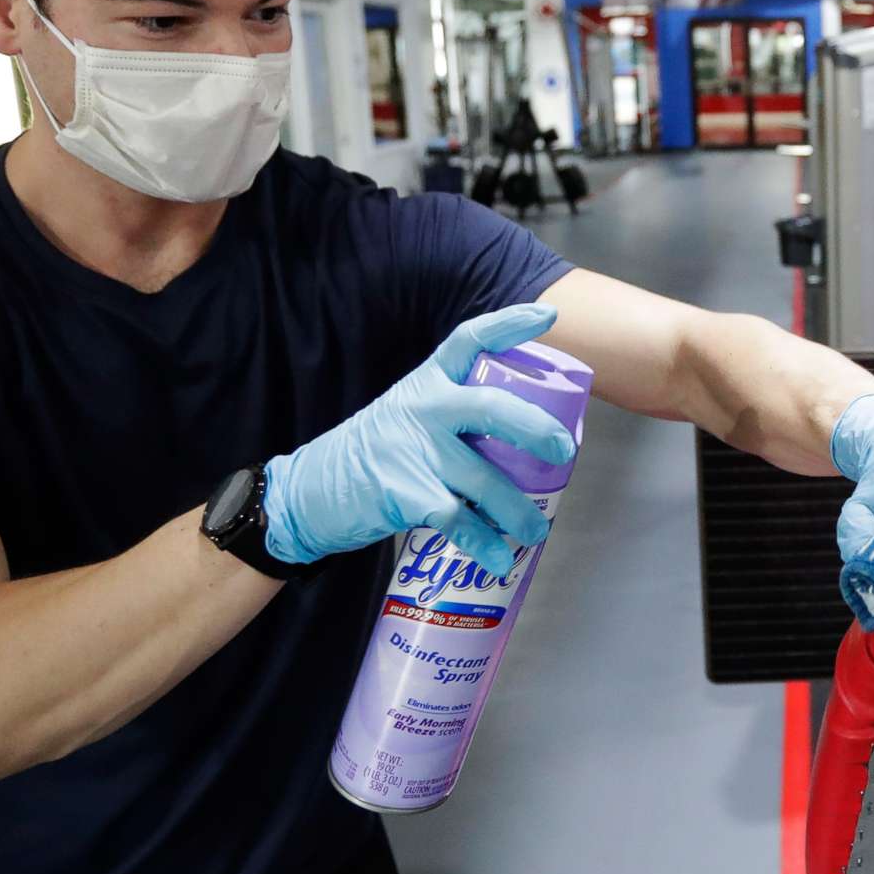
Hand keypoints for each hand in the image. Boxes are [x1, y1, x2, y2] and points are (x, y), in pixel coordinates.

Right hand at [262, 305, 576, 578]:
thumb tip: (522, 440)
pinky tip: (500, 559)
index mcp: (427, 381)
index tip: (549, 314)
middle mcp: (423, 407)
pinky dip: (484, 543)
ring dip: (517, 509)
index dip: (511, 324)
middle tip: (563, 450)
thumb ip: (453, 416)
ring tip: (536, 531)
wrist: (309, 491)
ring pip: (484, 477)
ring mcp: (414, 449)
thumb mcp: (408, 414)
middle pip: (492, 408)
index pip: (470, 339)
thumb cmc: (375, 454)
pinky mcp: (404, 492)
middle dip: (535, 428)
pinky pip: (458, 519)